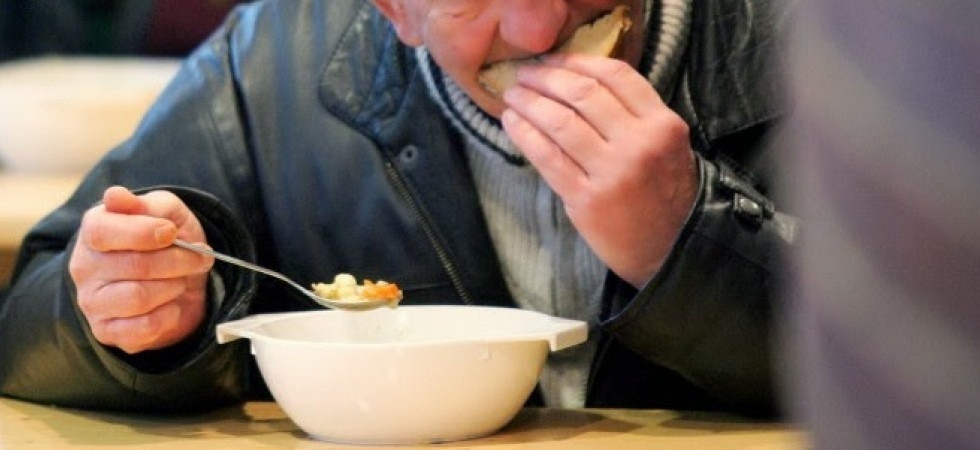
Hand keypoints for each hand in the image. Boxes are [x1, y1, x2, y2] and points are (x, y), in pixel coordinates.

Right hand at [69, 186, 213, 353]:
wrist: (181, 279)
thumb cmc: (168, 241)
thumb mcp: (168, 213)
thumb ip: (148, 205)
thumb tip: (115, 196)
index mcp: (94, 230)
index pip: (101, 231)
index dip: (142, 232)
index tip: (171, 232)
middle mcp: (85, 267)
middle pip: (134, 265)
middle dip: (179, 260)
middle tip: (199, 257)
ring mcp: (93, 302)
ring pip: (138, 297)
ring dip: (174, 286)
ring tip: (181, 280)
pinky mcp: (108, 331)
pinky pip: (143, 327)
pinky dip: (169, 315)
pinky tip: (173, 305)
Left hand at [501, 54, 697, 286]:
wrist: (669, 251)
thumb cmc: (663, 195)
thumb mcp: (666, 147)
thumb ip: (634, 116)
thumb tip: (578, 84)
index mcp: (662, 124)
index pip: (615, 75)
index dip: (576, 62)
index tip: (552, 60)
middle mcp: (639, 144)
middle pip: (583, 94)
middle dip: (546, 78)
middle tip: (524, 74)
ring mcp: (612, 172)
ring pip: (560, 122)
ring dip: (529, 103)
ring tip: (513, 96)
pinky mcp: (586, 199)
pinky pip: (547, 157)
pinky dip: (524, 135)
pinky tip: (512, 123)